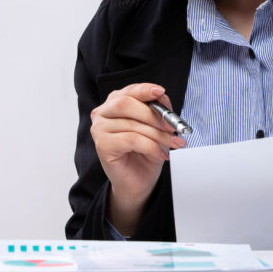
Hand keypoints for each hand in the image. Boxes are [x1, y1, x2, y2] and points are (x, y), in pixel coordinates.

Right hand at [90, 82, 185, 234]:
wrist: (137, 182)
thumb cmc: (145, 152)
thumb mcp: (156, 127)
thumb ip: (158, 110)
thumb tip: (163, 99)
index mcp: (114, 103)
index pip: (129, 91)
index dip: (145, 90)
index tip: (161, 92)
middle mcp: (102, 113)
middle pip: (126, 103)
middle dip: (154, 115)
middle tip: (173, 126)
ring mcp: (99, 129)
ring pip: (133, 124)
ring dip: (158, 135)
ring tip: (173, 143)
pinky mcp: (102, 145)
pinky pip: (131, 140)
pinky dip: (151, 146)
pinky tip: (160, 154)